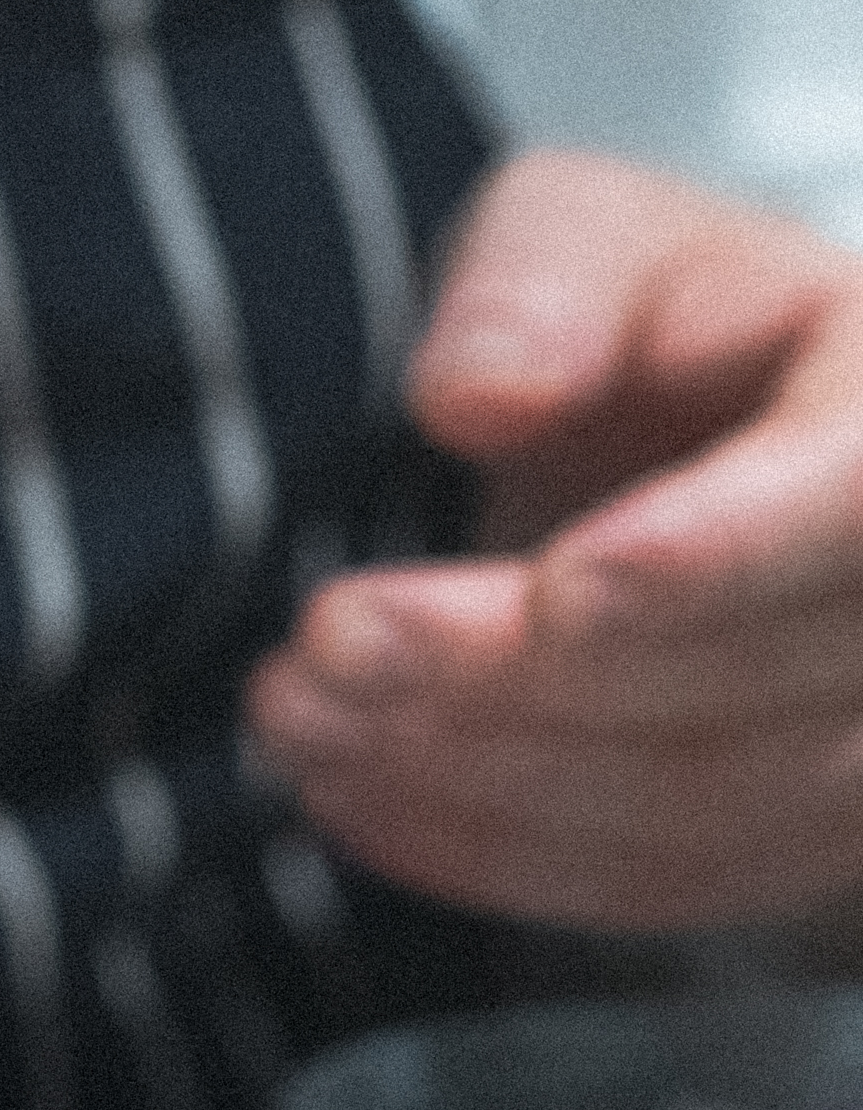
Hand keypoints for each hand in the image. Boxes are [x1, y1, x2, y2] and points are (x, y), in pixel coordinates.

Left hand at [245, 152, 862, 931]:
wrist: (666, 435)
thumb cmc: (636, 317)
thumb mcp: (577, 230)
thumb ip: (541, 283)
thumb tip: (484, 391)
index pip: (857, 500)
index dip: (718, 558)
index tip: (560, 588)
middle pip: (755, 676)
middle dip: (519, 675)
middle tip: (329, 640)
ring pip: (700, 803)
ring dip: (482, 773)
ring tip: (302, 714)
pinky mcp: (798, 834)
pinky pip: (661, 879)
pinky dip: (495, 846)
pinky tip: (357, 792)